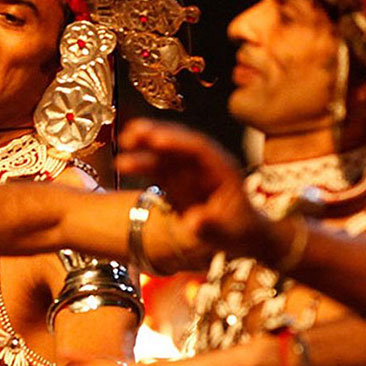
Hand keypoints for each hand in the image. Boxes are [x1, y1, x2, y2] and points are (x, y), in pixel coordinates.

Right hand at [117, 119, 264, 254]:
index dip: (178, 143)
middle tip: (134, 132)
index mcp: (222, 170)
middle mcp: (205, 164)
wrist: (242, 234)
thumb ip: (211, 228)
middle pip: (180, 142)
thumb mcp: (229, 234)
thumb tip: (193, 222)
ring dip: (146, 143)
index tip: (157, 141)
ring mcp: (189, 170)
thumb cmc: (240, 232)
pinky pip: (157, 166)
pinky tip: (123, 162)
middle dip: (157, 134)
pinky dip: (141, 161)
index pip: (200, 150)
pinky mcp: (176, 179)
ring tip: (124, 140)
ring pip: (166, 150)